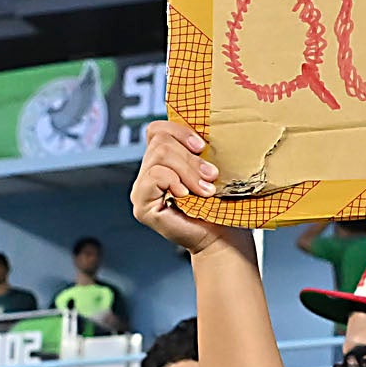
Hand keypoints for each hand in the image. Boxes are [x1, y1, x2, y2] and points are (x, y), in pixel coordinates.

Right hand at [131, 122, 234, 259]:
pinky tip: (186, 196)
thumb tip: (203, 129)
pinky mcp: (142, 205)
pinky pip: (154, 176)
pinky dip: (174, 181)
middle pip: (160, 142)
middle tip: (211, 176)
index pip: (157, 130)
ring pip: (159, 156)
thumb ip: (198, 150)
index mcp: (163, 162)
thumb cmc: (221, 205)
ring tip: (205, 190)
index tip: (203, 145)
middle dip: (190, 158)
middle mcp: (148, 174)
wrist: (223, 237)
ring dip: (188, 171)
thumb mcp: (210, 169)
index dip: (180, 131)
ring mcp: (142, 190)